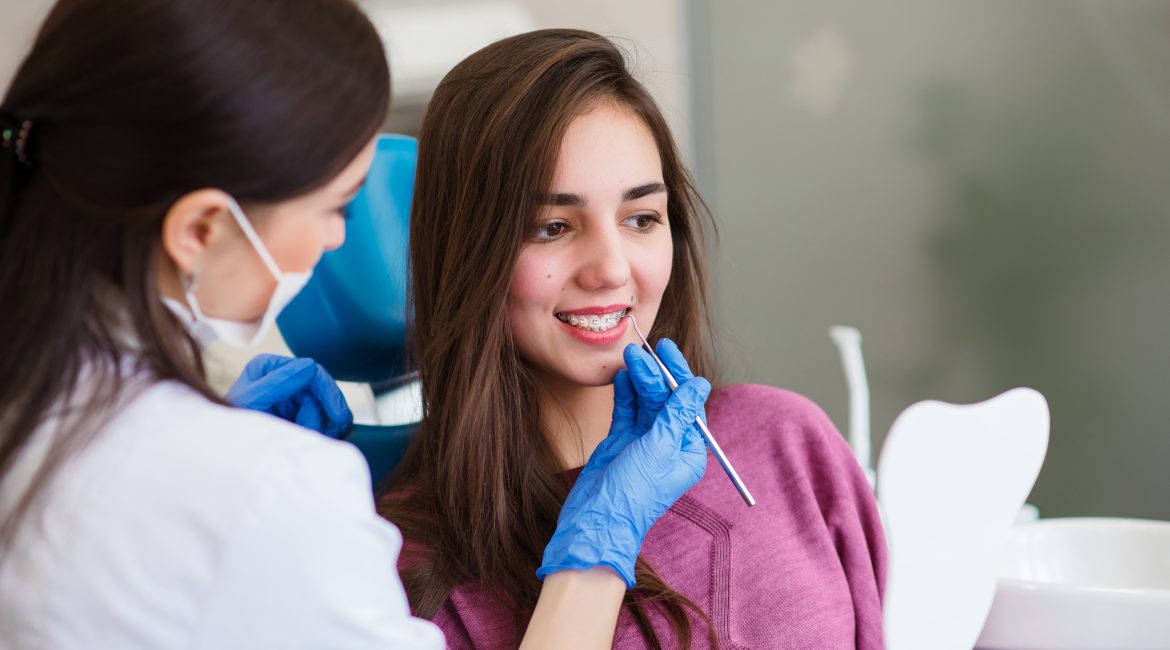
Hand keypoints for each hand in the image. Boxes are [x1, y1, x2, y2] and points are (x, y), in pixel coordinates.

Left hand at [227, 354, 353, 438]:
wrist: (227, 455)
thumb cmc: (230, 429)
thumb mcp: (252, 402)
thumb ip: (278, 383)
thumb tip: (310, 366)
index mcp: (269, 368)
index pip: (312, 372)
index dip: (328, 394)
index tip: (337, 418)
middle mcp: (284, 379)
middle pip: (323, 391)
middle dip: (327, 414)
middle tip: (332, 433)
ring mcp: (292, 397)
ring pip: (327, 408)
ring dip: (325, 426)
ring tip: (311, 439)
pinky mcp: (298, 415)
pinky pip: (325, 421)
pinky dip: (327, 431)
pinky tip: (319, 439)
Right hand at [537, 339, 709, 587]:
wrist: (596, 519)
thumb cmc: (634, 492)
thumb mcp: (659, 448)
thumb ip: (677, 414)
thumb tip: (700, 385)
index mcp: (688, 450)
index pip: (688, 404)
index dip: (679, 375)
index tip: (668, 351)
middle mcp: (668, 444)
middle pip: (666, 400)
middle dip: (654, 374)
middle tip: (642, 350)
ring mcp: (643, 443)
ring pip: (645, 402)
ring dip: (638, 380)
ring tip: (629, 357)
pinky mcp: (621, 442)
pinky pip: (626, 411)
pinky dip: (624, 393)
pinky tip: (621, 376)